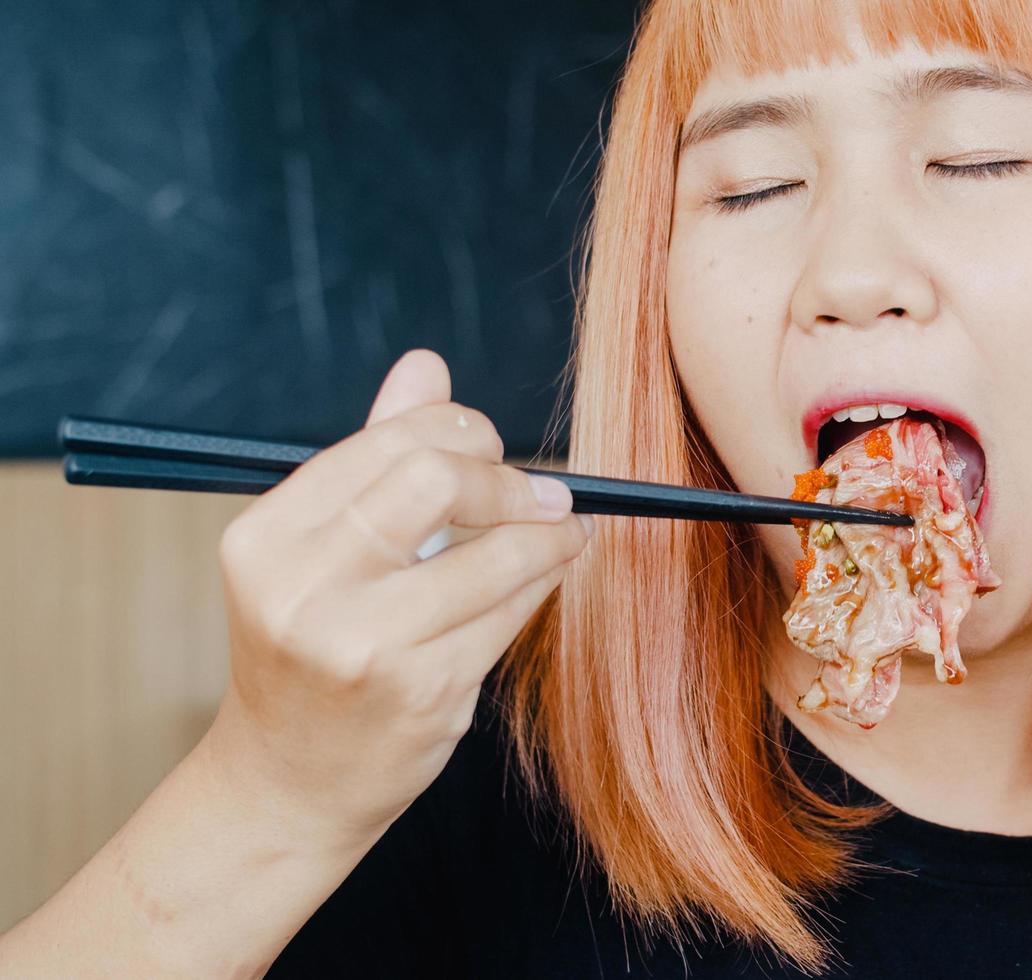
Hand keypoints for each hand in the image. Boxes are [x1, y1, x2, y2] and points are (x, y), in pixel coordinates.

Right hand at [204, 349, 588, 847]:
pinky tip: (547, 574)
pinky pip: (512, 611)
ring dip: (550, 534)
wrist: (289, 783)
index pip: (388, 442)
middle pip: (438, 479)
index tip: (491, 447)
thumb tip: (426, 365)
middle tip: (540, 492)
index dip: (461, 430)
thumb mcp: (318, 552)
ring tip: (564, 532)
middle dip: (507, 476)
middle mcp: (304, 589)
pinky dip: (543, 582)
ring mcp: (365, 645)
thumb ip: (374, 455)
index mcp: (266, 538)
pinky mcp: (424, 692)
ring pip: (496, 551)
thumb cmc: (311, 652)